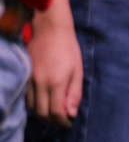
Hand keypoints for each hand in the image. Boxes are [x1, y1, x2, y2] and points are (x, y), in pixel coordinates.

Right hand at [26, 8, 81, 126]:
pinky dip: (35, 105)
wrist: (50, 30)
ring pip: (32, 108)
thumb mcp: (78, 70)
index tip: (69, 123)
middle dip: (52, 120)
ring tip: (54, 112)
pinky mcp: (25, 77)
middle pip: (42, 113)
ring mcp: (30, 81)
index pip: (56, 112)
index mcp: (56, 82)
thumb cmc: (68, 48)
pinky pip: (27, 98)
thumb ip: (74, 93)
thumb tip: (71, 113)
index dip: (62, 121)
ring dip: (43, 114)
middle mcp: (40, 84)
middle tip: (62, 120)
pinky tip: (44, 102)